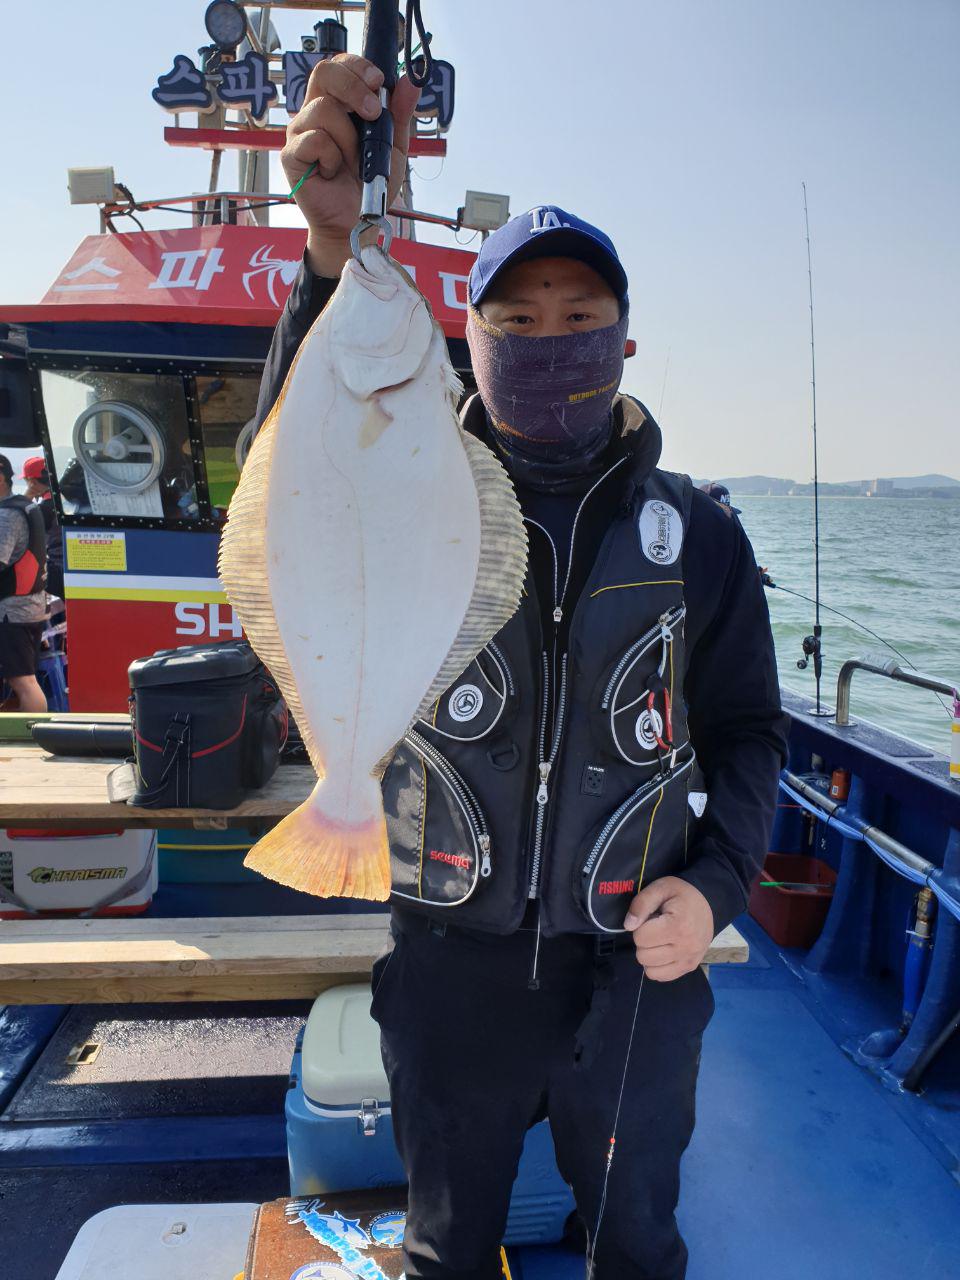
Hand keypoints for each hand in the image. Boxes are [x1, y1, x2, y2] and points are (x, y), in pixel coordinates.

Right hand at [281, 54, 421, 276]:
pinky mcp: (291, 155)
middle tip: (373, 114)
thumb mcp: (392, 146)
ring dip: (349, 137)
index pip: (339, 66)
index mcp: (338, 104)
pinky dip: (333, 158)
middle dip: (353, 88)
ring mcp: (300, 132)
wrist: (358, 222)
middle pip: (323, 72)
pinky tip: (333, 174)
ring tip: (353, 161)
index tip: (377, 81)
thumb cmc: (371, 184)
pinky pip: (314, 140)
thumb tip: (409, 81)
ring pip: (323, 109)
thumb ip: (399, 114)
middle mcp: (315, 112)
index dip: (356, 66)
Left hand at [623, 876, 714, 981]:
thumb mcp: (660, 888)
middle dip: (644, 941)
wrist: (709, 904)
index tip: (652, 917)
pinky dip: (656, 965)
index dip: (641, 925)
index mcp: (678, 926)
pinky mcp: (690, 967)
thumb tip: (628, 925)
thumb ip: (641, 904)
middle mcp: (686, 948)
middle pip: (643, 955)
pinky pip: (661, 976)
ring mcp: (689, 960)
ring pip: (650, 970)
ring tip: (661, 939)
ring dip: (649, 954)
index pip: (641, 937)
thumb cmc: (682, 895)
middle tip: (656, 928)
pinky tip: (663, 951)